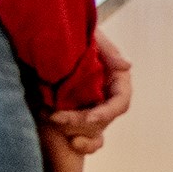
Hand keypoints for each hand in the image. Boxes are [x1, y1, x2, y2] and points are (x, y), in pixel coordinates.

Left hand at [45, 35, 133, 154]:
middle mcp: (105, 94)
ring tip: (50, 118)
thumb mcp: (92, 37)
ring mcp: (89, 105)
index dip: (106, 113)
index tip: (89, 119)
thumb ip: (108, 51)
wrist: (45, 32)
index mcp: (115, 78)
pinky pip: (80, 134)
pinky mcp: (72, 112)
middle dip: (80, 122)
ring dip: (75, 132)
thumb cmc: (71, 30)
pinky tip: (63, 137)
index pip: (120, 102)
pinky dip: (76, 141)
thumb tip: (127, 67)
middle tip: (55, 117)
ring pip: (92, 130)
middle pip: (102, 120)